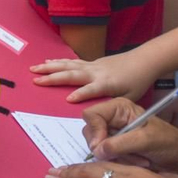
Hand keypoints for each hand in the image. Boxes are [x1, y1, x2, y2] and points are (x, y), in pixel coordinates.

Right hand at [30, 50, 157, 102]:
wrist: (144, 60)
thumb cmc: (138, 81)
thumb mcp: (130, 97)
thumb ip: (113, 105)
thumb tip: (98, 117)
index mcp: (106, 83)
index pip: (91, 89)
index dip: (81, 94)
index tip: (68, 100)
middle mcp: (96, 72)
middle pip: (72, 74)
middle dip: (53, 78)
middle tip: (36, 81)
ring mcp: (92, 65)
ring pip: (68, 65)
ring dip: (50, 67)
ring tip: (34, 68)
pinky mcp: (91, 62)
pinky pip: (71, 62)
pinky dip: (58, 62)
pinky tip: (48, 61)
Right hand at [82, 97, 177, 169]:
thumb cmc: (170, 144)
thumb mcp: (145, 141)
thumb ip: (118, 144)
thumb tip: (96, 150)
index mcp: (119, 108)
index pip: (91, 115)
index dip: (94, 131)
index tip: (102, 146)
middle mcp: (113, 118)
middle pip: (91, 132)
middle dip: (107, 147)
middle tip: (128, 155)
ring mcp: (114, 133)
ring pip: (98, 147)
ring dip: (116, 157)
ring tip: (139, 159)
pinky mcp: (117, 148)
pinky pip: (106, 157)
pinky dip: (120, 162)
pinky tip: (138, 162)